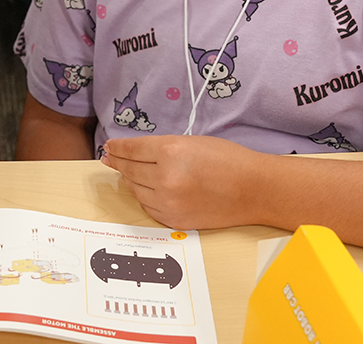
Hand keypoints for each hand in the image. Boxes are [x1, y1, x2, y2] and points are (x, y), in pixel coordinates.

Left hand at [100, 135, 263, 229]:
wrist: (254, 190)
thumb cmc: (228, 160)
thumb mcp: (191, 142)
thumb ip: (161, 147)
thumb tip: (134, 152)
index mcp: (171, 151)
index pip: (132, 149)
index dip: (118, 148)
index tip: (109, 147)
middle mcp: (166, 177)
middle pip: (130, 170)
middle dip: (117, 162)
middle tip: (110, 158)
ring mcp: (169, 202)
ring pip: (136, 190)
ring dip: (129, 180)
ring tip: (127, 173)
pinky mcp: (175, 220)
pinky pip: (149, 207)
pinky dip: (144, 197)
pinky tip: (145, 190)